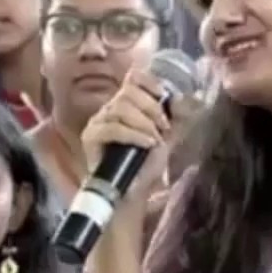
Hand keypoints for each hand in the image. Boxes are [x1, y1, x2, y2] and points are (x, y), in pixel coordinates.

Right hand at [81, 67, 182, 211]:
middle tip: (163, 128)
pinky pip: (113, 128)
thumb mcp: (167, 137)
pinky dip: (134, 134)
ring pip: (120, 108)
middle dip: (152, 109)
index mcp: (126, 104)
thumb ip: (175, 117)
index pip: (132, 78)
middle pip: (128, 93)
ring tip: (154, 140)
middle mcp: (109, 109)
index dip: (149, 82)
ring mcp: (97, 122)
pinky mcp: (90, 137)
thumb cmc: (145, 166)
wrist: (131, 194)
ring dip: (144, 123)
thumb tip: (181, 97)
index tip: (164, 97)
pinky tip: (147, 144)